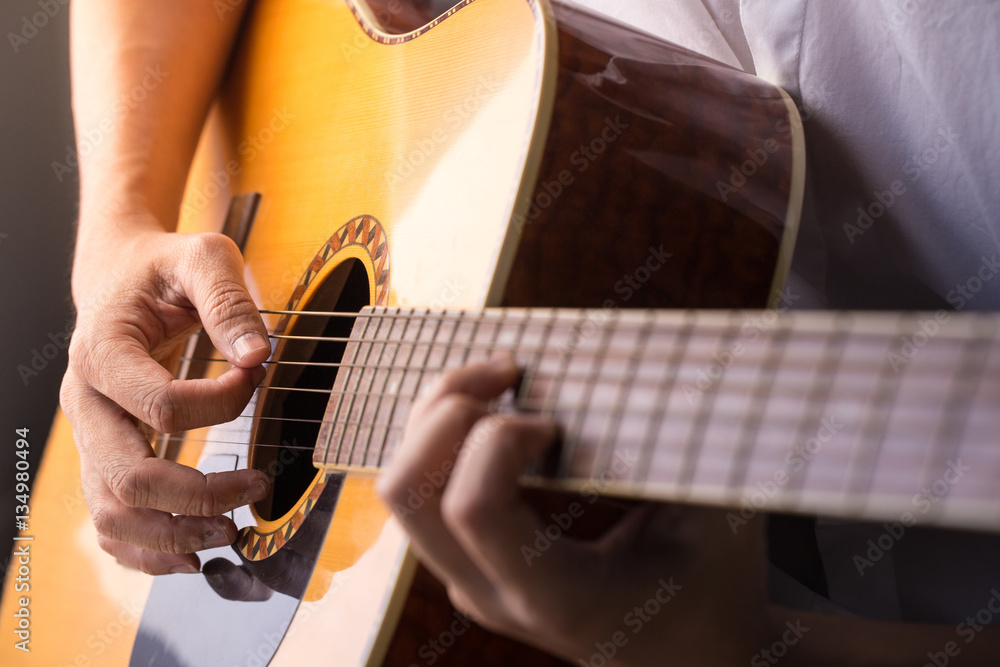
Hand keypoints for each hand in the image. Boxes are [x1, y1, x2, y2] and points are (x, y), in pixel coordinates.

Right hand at [60, 223, 271, 574]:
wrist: (121, 274)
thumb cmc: (163, 267)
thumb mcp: (202, 257)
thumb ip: (229, 301)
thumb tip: (259, 356)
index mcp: (102, 352)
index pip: (160, 406)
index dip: (221, 404)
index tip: (257, 378)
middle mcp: (85, 402)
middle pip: (128, 475)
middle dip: (197, 496)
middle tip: (257, 488)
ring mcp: (90, 435)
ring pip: (112, 511)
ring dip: (171, 535)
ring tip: (229, 532)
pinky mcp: (102, 454)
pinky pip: (110, 519)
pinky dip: (146, 549)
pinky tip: (192, 553)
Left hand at [377, 358, 773, 665]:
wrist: (693, 655)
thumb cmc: (713, 587)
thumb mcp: (716, 517)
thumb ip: (676, 446)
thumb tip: (652, 363)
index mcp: (558, 595)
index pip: (473, 509)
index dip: (499, 439)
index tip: (554, 422)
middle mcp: (495, 595)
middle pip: (409, 492)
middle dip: (445, 409)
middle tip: (509, 373)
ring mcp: (471, 584)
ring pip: (405, 489)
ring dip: (438, 416)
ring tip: (501, 380)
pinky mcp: (467, 565)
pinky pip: (424, 492)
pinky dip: (445, 435)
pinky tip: (499, 411)